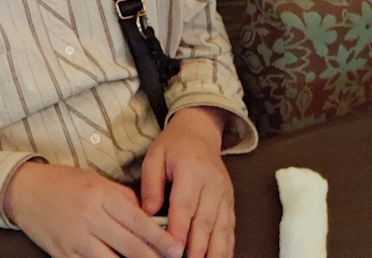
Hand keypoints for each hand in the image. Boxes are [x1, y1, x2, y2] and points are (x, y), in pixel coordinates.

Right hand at [3, 162, 183, 257]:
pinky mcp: (64, 254)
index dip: (161, 239)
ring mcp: (76, 238)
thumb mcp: (95, 180)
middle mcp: (89, 217)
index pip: (139, 221)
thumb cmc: (63, 182)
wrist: (23, 190)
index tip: (177, 249)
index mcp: (100, 194)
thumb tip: (149, 219)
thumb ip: (122, 199)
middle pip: (131, 246)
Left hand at [141, 107, 232, 257]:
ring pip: (222, 228)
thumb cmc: (173, 145)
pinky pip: (230, 227)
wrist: (200, 132)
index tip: (173, 248)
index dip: (180, 229)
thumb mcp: (154, 157)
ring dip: (215, 251)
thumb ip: (150, 185)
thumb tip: (146, 213)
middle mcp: (212, 184)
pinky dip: (226, 246)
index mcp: (191, 170)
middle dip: (197, 247)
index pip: (185, 204)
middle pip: (205, 221)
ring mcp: (225, 194)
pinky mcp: (230, 202)